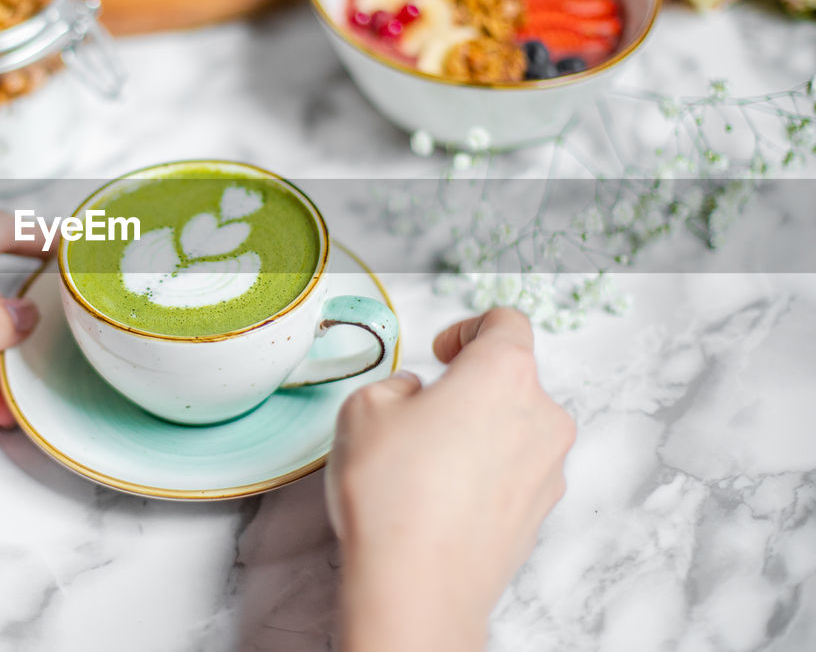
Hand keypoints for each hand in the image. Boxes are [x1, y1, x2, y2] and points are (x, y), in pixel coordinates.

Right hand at [328, 308, 575, 651]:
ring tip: (423, 461)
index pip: (506, 322)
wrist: (418, 587)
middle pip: (512, 379)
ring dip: (477, 432)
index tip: (443, 352)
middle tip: (421, 410)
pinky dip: (484, 474)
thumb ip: (396, 385)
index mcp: (503, 373)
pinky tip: (439, 496)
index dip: (468, 327)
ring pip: (514, 429)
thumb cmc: (394, 495)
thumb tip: (414, 397)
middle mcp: (541, 417)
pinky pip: (513, 474)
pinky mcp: (540, 514)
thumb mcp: (363, 408)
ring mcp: (548, 470)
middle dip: (468, 387)